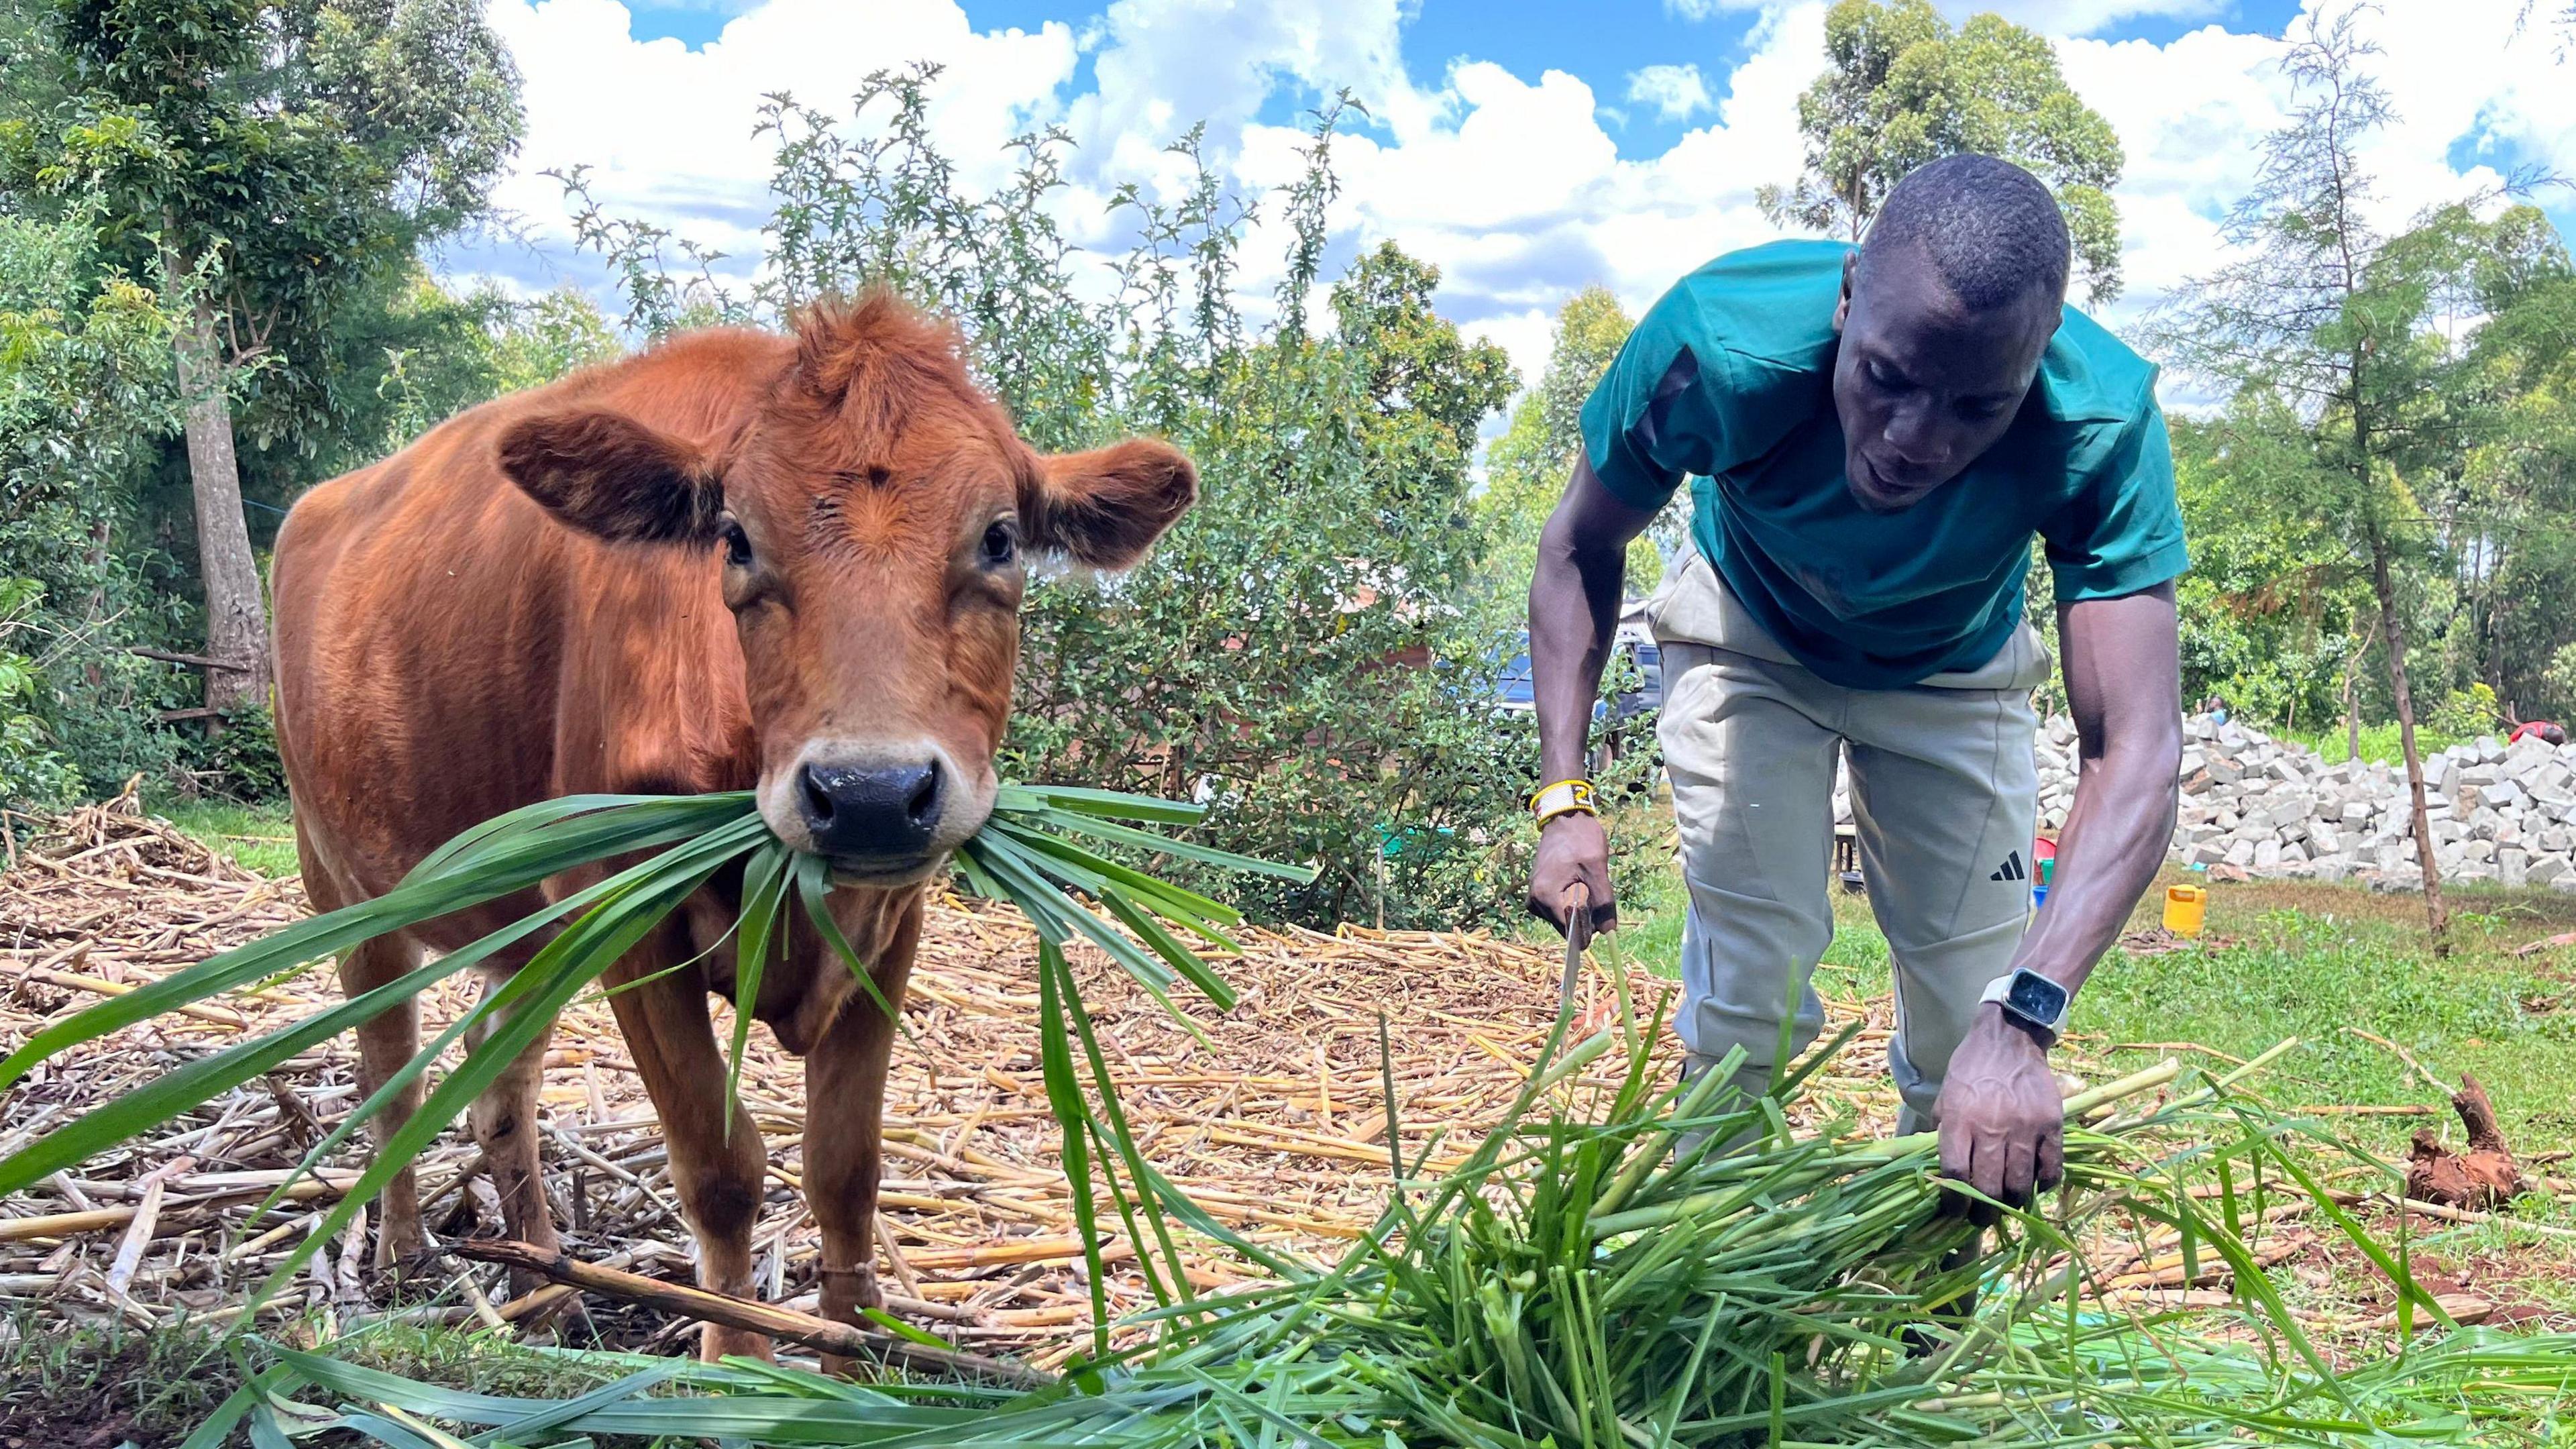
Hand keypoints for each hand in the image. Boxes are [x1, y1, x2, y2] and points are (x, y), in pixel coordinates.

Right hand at [1528, 812, 1615, 935]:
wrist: (1564, 818)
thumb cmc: (1581, 839)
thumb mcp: (1597, 869)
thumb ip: (1603, 902)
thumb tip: (1609, 931)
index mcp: (1546, 897)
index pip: (1569, 931)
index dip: (1588, 927)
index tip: (1599, 913)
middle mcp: (1535, 901)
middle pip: (1565, 925)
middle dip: (1583, 916)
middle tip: (1591, 888)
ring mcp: (1534, 896)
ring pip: (1562, 917)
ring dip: (1577, 907)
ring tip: (1583, 880)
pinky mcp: (1537, 891)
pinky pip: (1557, 908)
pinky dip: (1569, 901)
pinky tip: (1576, 881)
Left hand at [1933, 1006, 2064, 1221]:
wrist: (2009, 1039)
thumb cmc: (1971, 1069)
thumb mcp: (1945, 1097)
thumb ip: (1942, 1133)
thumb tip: (1938, 1173)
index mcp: (1960, 1120)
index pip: (1954, 1173)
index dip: (1952, 1202)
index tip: (1953, 1212)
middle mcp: (1992, 1127)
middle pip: (1987, 1187)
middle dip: (1982, 1213)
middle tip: (1980, 1219)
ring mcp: (2025, 1128)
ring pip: (2019, 1185)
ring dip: (2011, 1205)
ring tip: (2006, 1208)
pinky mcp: (2051, 1126)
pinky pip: (2051, 1169)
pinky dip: (2043, 1185)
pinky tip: (2034, 1186)